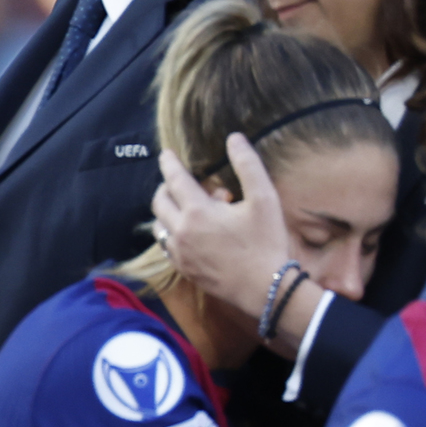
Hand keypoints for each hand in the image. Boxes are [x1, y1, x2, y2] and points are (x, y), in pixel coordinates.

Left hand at [151, 137, 290, 338]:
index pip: (174, 179)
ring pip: (159, 225)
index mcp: (197, 211)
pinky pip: (166, 246)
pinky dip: (172, 233)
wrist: (264, 288)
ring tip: (192, 208)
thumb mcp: (264, 198)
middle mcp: (181, 231)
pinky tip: (192, 233)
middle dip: (166, 187)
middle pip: (159, 201)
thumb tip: (234, 138)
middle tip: (182, 182)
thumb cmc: (266, 242)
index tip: (166, 153)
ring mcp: (179, 253)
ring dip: (168, 211)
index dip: (169, 163)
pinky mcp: (183, 269)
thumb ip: (248, 165)